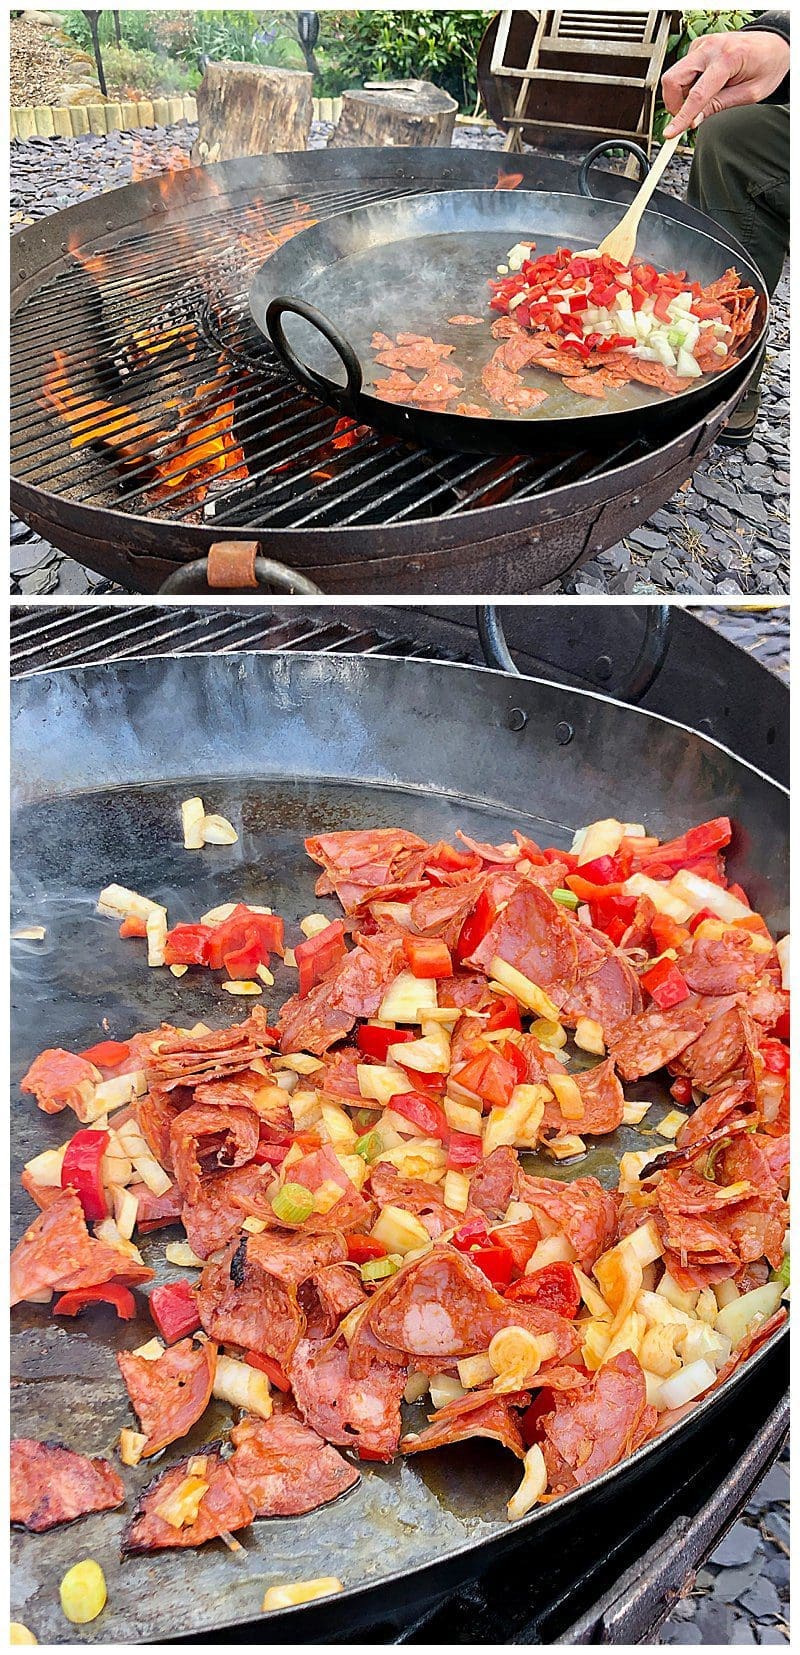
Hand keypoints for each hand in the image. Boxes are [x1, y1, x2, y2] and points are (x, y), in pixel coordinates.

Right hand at [661, 30, 789, 138]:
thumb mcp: (749, 94)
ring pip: (675, 76)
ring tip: (706, 97)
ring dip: (683, 94)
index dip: (681, 117)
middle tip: (687, 117)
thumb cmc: (766, 66)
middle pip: (673, 79)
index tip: (670, 133)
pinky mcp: (698, 46)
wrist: (773, 45)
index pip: (697, 94)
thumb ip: (719, 105)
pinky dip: (688, 84)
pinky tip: (706, 85)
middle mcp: (710, 47)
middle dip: (674, 103)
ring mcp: (702, 44)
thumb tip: (694, 120)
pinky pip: (682, 71)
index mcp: (727, 58)